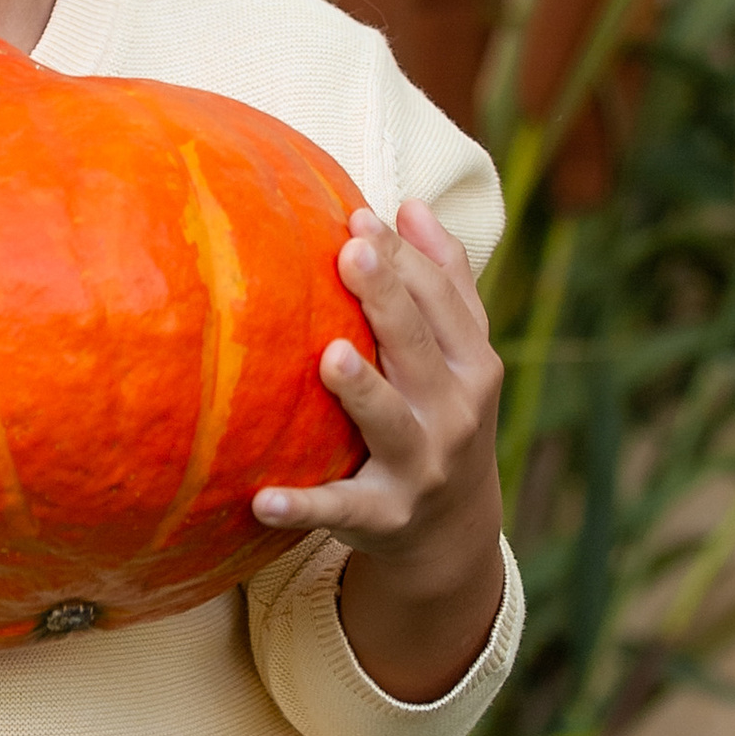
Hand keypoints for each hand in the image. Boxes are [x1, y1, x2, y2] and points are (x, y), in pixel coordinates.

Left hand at [252, 199, 505, 702]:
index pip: (440, 302)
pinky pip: (340, 509)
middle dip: (386, 299)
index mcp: (473, 365)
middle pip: (415, 347)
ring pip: (390, 423)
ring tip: (329, 357)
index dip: (404, 260)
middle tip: (350, 251)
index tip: (359, 219)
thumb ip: (445, 281)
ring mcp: (422, 467)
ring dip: (362, 391)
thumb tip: (413, 205)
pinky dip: (304, 508)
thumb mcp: (461, 353)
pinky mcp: (383, 516)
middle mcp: (454, 413)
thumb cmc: (443, 412)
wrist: (454, 530)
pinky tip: (261, 499)